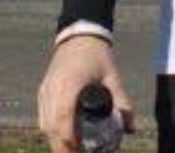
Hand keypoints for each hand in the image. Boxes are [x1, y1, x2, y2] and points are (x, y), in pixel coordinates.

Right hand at [38, 36, 132, 152]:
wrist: (80, 34)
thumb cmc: (98, 55)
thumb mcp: (112, 77)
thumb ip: (122, 102)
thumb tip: (131, 128)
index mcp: (70, 84)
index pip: (63, 118)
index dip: (69, 138)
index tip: (80, 150)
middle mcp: (53, 89)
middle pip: (50, 126)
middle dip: (62, 146)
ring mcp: (45, 90)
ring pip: (44, 124)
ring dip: (56, 139)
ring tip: (73, 149)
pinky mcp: (42, 91)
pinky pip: (42, 116)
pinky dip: (51, 129)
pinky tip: (64, 135)